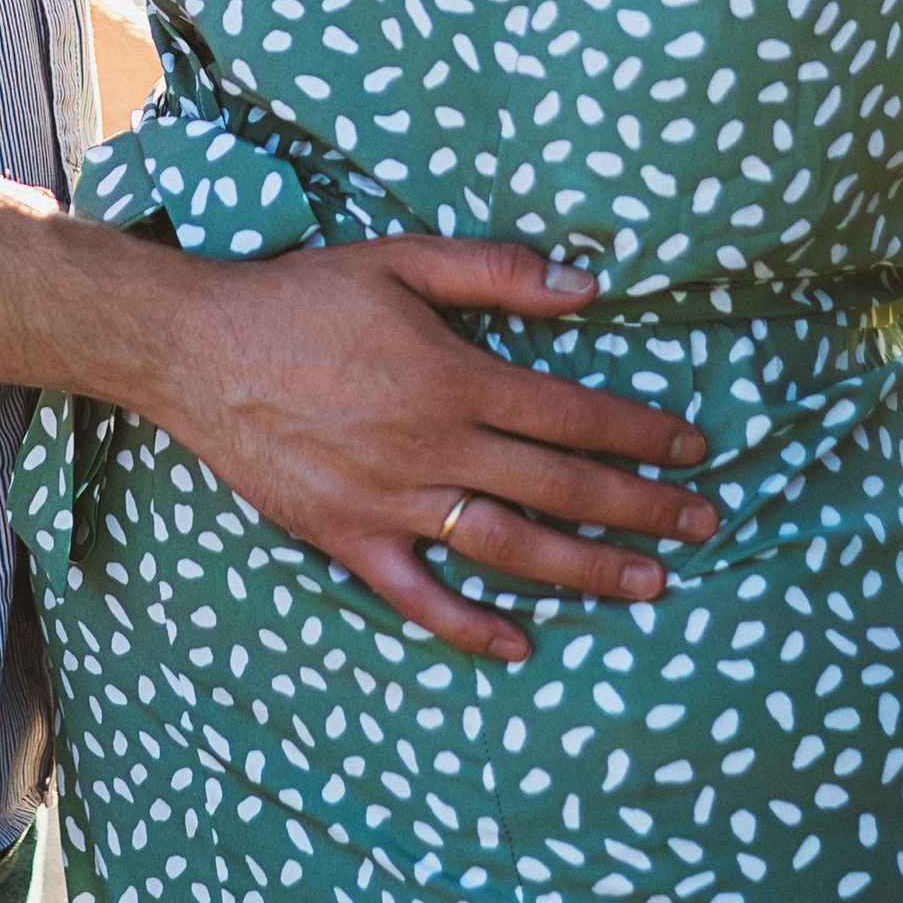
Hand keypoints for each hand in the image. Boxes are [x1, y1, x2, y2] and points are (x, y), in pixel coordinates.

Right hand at [159, 237, 718, 661]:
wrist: (199, 350)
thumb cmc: (303, 297)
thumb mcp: (402, 260)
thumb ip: (497, 272)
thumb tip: (588, 286)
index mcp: (453, 378)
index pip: (570, 414)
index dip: (639, 433)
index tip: (692, 450)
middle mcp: (433, 447)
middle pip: (558, 486)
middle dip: (640, 507)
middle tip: (704, 525)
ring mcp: (392, 501)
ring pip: (507, 546)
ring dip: (585, 569)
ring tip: (648, 583)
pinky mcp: (348, 538)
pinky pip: (418, 595)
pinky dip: (470, 624)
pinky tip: (521, 642)